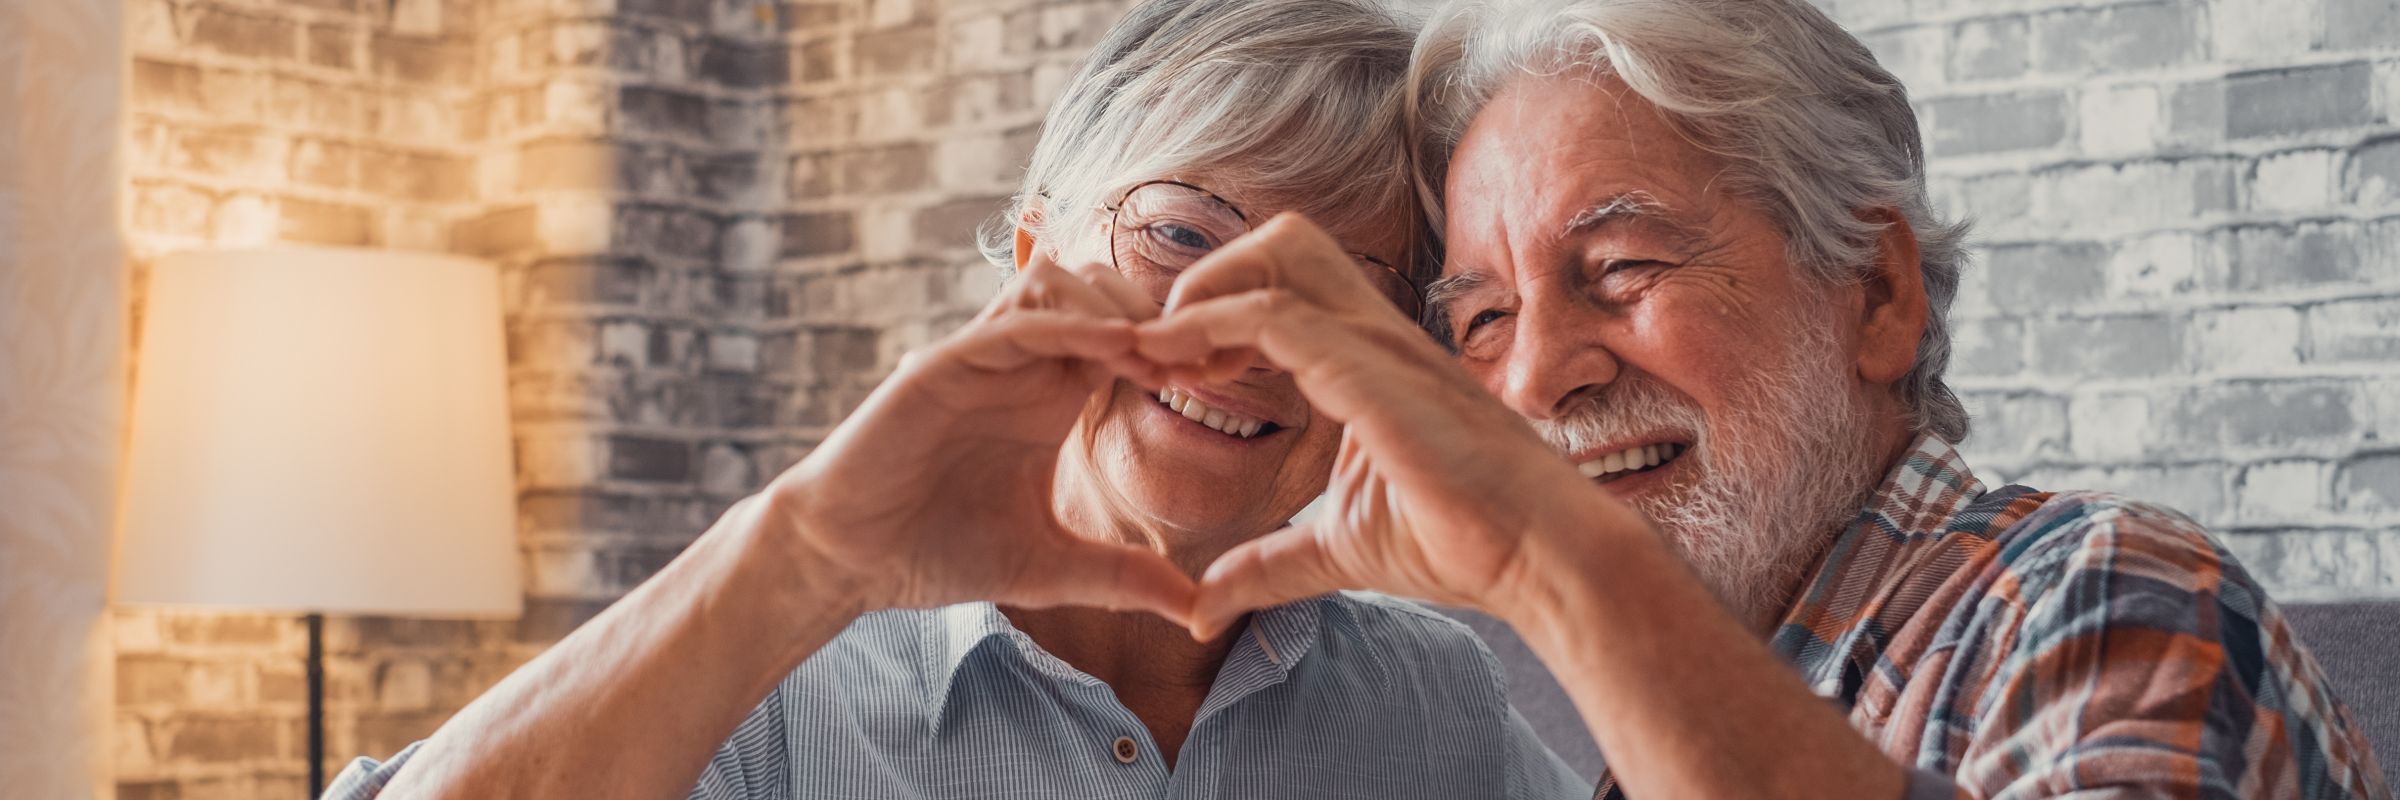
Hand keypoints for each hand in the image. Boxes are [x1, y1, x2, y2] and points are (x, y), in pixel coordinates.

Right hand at [761, 250, 1192, 623]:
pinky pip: (1013, 321)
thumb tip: (1201, 610)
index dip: (1178, 346)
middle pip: (1103, 291)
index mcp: (1050, 397)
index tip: (1225, 375)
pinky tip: (1117, 346)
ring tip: (1161, 352)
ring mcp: (980, 357)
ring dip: (1116, 305)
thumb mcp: (1052, 569)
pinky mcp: (942, 364)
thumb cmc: (940, 552)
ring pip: (1058, 282)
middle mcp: (1021, 366)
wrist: (850, 560)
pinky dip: (1069, 322)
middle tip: (1205, 355)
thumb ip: (1123, 577)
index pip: (1128, 338)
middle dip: (1160, 312)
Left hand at [1135, 214, 1653, 637]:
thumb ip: (1267, 566)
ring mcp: (1378, 344)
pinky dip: (1210, 326)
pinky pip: (1275, 316)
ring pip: (1275, 256)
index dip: (1212, 313)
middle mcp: (1374, 334)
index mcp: (1367, 360)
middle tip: (1164, 352)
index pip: (1282, 288)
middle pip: (1281, 242)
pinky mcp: (1373, 373)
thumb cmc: (1464, 545)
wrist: (1541, 560)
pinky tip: (1174, 368)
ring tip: (1155, 356)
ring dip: (1200, 295)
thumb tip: (1201, 606)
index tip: (1163, 370)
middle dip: (1209, 277)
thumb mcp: (1337, 552)